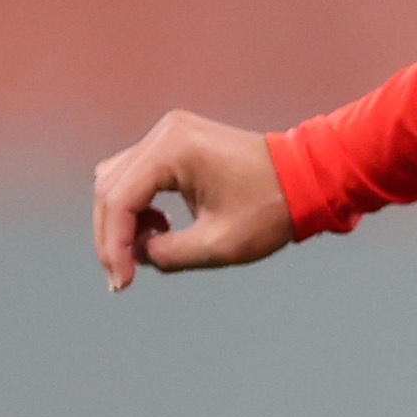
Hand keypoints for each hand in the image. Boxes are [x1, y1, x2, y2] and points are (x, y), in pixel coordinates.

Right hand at [90, 111, 292, 292]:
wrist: (307, 177)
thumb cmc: (271, 208)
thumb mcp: (219, 245)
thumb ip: (168, 255)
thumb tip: (137, 255)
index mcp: (173, 149)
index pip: (120, 199)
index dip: (113, 246)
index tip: (121, 283)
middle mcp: (165, 133)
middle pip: (110, 188)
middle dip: (112, 237)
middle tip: (122, 278)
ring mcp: (169, 133)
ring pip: (117, 181)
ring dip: (122, 221)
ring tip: (149, 250)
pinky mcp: (175, 142)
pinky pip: (137, 175)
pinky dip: (138, 205)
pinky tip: (161, 228)